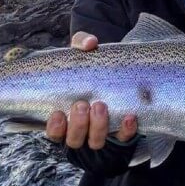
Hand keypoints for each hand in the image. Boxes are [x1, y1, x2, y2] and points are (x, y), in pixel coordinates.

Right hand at [44, 32, 137, 148]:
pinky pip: (124, 137)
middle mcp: (80, 130)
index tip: (57, 113)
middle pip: (74, 139)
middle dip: (77, 125)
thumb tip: (90, 43)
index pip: (54, 133)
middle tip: (82, 105)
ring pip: (95, 142)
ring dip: (97, 127)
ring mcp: (100, 133)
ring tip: (100, 105)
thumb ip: (81, 43)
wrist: (116, 71)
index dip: (55, 128)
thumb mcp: (82, 54)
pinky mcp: (121, 133)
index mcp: (64, 118)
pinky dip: (126, 129)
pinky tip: (130, 117)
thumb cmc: (90, 66)